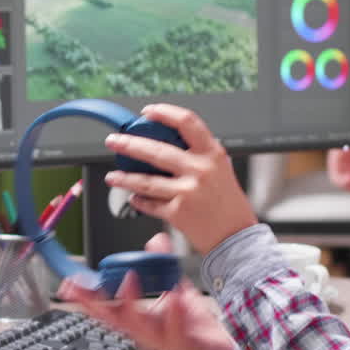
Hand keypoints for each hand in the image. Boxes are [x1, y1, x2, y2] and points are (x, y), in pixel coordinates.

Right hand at [59, 233, 235, 349]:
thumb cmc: (193, 326)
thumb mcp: (175, 290)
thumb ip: (163, 266)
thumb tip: (156, 241)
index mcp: (139, 321)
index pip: (106, 309)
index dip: (86, 298)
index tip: (69, 284)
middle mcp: (144, 332)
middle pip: (113, 319)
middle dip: (95, 302)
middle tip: (81, 285)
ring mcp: (161, 340)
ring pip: (139, 325)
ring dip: (131, 302)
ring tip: (129, 279)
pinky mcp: (182, 344)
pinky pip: (175, 327)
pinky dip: (173, 310)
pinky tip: (173, 293)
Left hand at [102, 104, 257, 252]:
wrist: (237, 237)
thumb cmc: (229, 204)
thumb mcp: (221, 169)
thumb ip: (199, 155)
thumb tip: (167, 141)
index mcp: (212, 154)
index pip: (187, 122)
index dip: (165, 113)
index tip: (148, 111)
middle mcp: (200, 170)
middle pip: (157, 150)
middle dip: (129, 144)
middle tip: (114, 141)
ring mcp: (188, 192)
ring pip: (146, 181)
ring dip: (125, 178)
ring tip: (113, 176)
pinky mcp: (178, 213)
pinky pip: (150, 204)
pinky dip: (139, 201)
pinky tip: (133, 198)